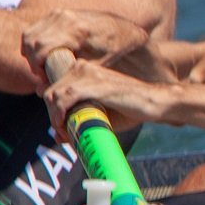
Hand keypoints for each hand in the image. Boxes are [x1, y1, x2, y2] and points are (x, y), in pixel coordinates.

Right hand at [21, 9, 149, 85]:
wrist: (125, 28)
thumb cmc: (114, 50)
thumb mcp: (95, 66)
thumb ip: (68, 77)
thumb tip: (40, 92)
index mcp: (76, 31)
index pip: (40, 49)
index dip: (37, 67)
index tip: (45, 79)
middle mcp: (66, 18)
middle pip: (30, 41)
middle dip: (32, 61)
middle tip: (43, 74)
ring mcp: (60, 13)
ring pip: (29, 34)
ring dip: (31, 52)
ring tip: (44, 67)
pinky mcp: (58, 13)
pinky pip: (35, 28)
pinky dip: (34, 43)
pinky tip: (45, 56)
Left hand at [42, 58, 161, 134]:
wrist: (154, 102)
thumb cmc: (131, 108)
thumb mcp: (100, 114)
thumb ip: (79, 122)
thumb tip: (58, 137)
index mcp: (83, 70)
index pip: (54, 87)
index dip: (52, 108)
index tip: (61, 124)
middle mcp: (82, 68)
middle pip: (50, 91)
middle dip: (52, 115)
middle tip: (64, 131)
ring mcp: (86, 74)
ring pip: (52, 95)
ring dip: (55, 117)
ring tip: (66, 131)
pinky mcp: (92, 84)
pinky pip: (63, 98)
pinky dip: (59, 114)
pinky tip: (66, 125)